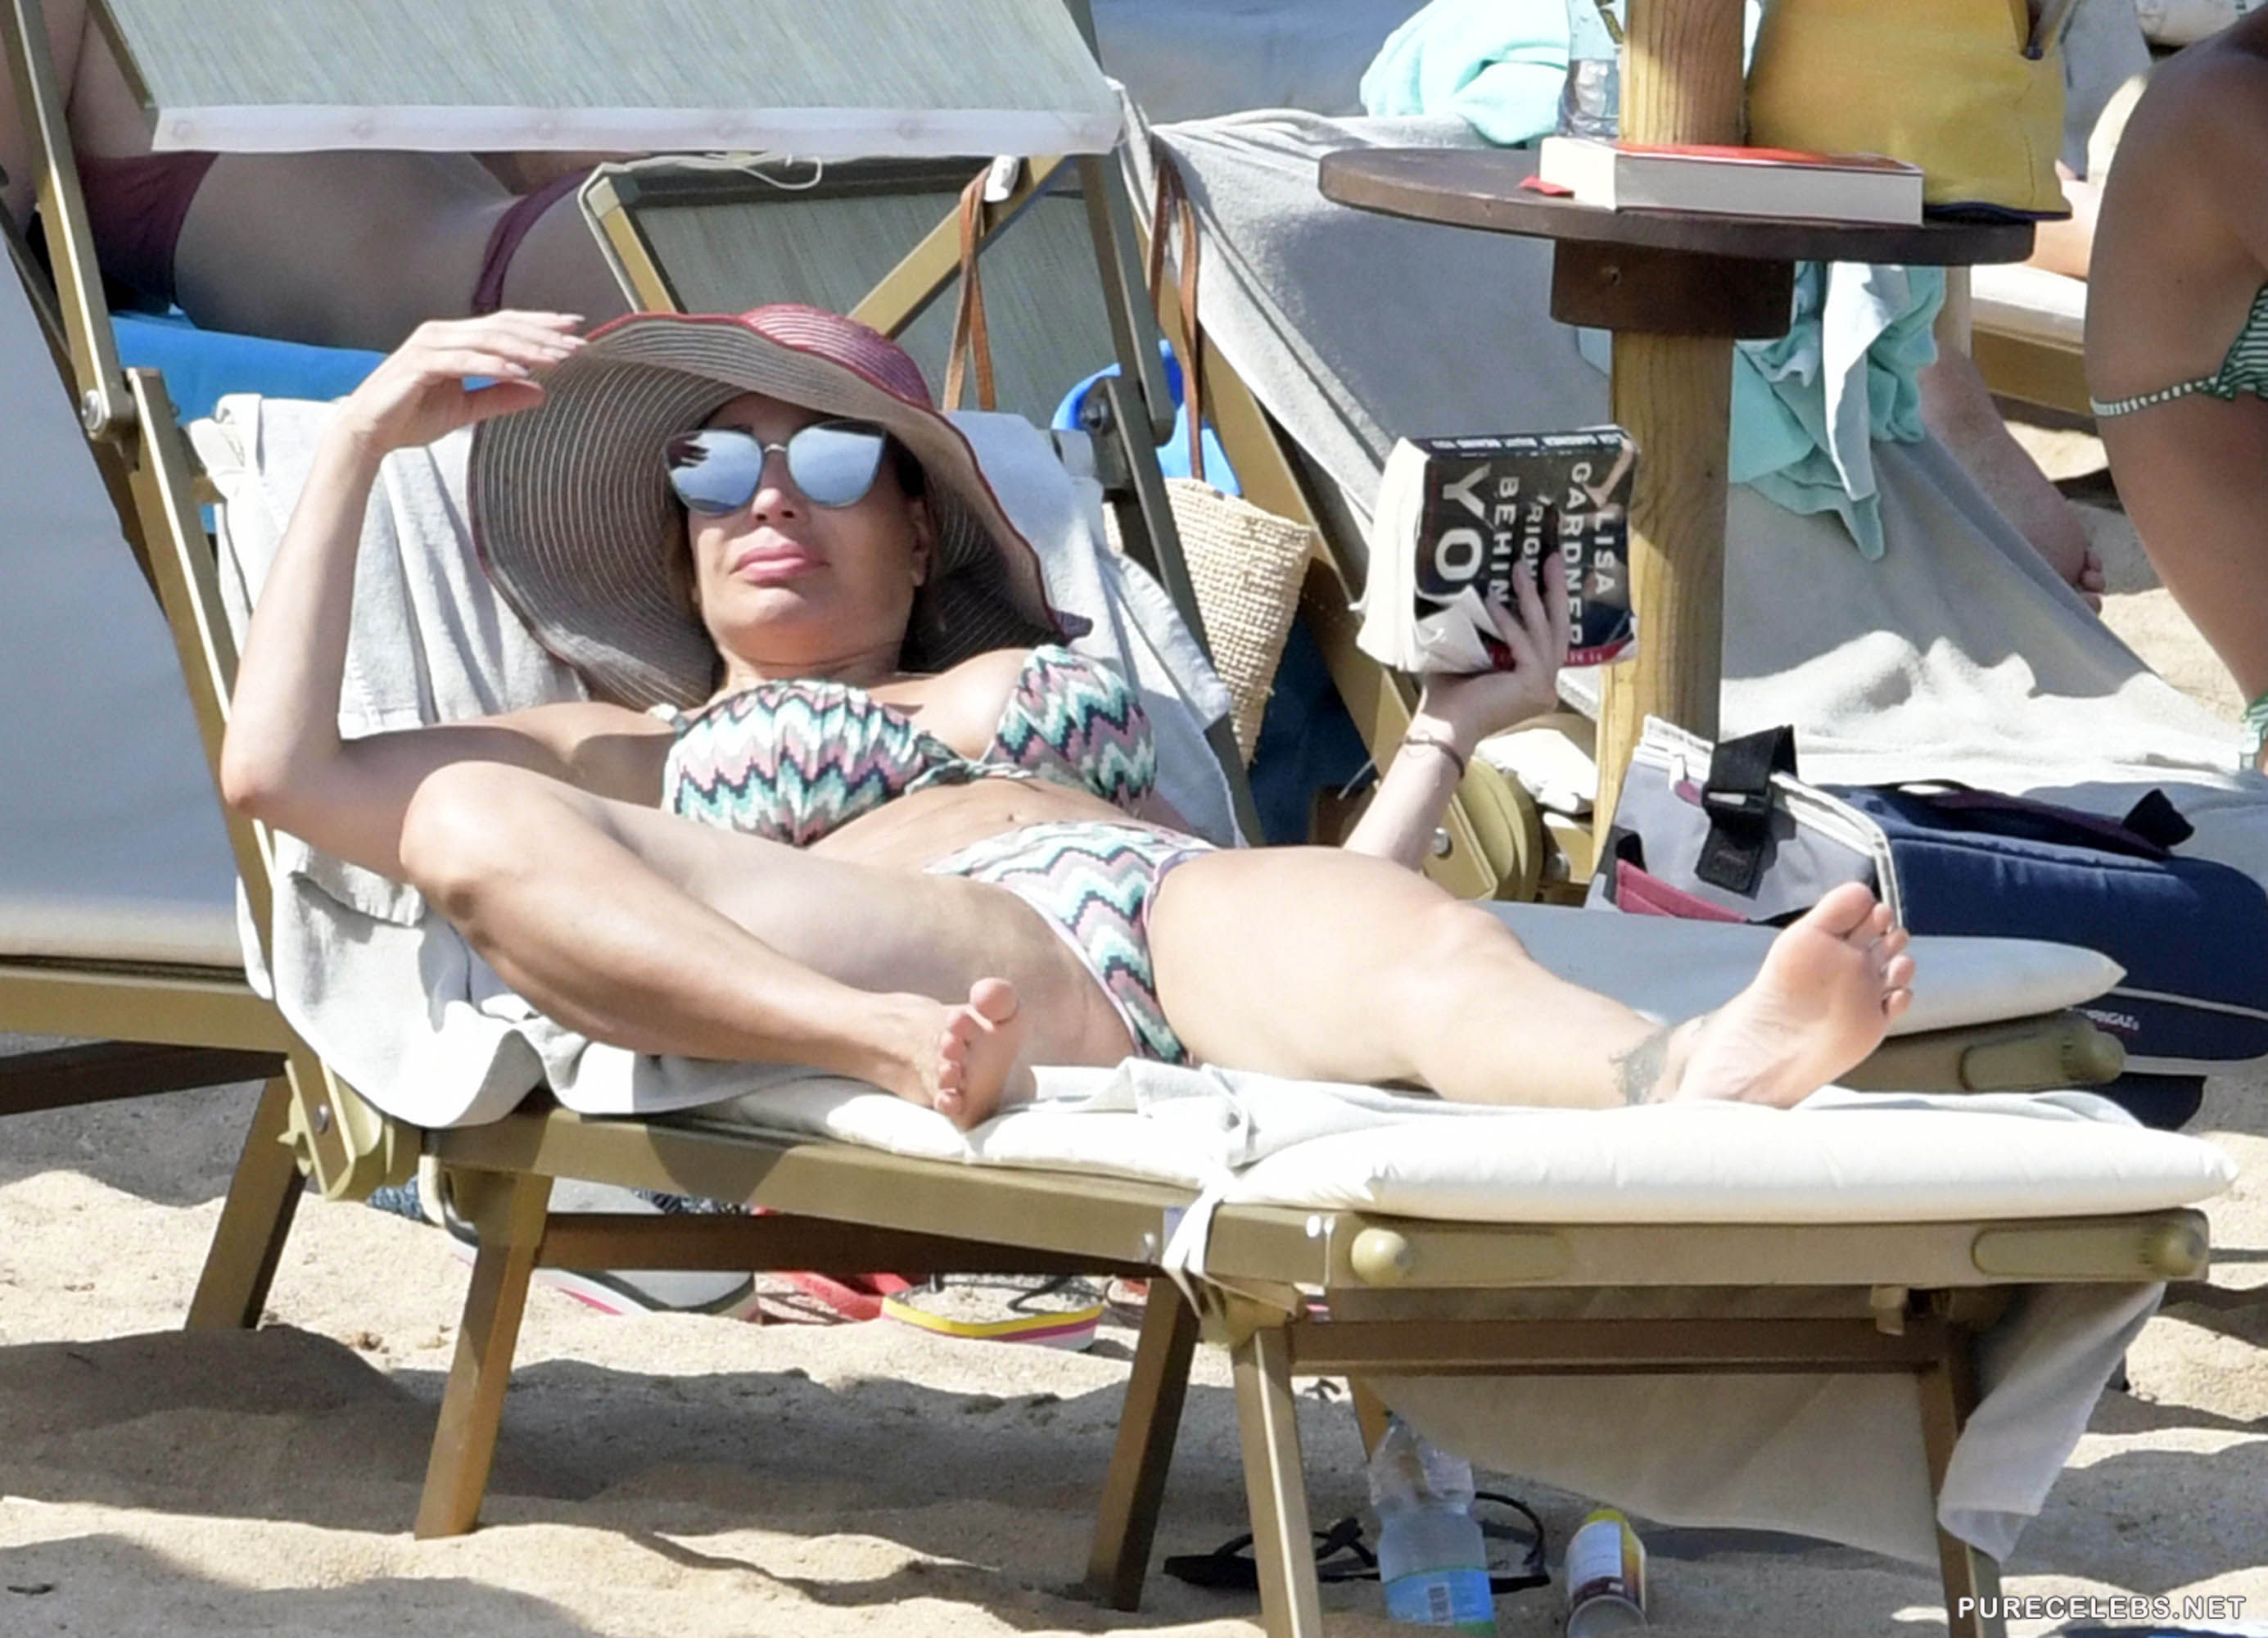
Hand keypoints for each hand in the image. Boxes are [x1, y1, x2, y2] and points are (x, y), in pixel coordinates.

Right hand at [329, 312, 583, 455]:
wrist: (369, 432)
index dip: (541, 325)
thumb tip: (540, 392)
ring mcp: (430, 345)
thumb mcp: (467, 409)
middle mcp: (443, 333)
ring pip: (488, 340)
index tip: (576, 329)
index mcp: (455, 339)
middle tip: (579, 344)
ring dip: (526, 348)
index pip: (505, 325)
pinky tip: (519, 370)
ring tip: (558, 358)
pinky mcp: (420, 363)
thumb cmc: (411, 416)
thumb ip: (500, 397)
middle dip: (543, 335)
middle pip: (502, 327)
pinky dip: (493, 364)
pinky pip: (464, 360)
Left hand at [1413, 552, 1570, 753]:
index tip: (1546, 571)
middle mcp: (1545, 686)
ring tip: (1520, 566)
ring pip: (1543, 632)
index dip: (1550, 602)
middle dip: (1555, 590)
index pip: (1548, 635)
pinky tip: (1493, 600)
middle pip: (1558, 628)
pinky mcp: (1533, 686)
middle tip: (1553, 556)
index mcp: (1535, 680)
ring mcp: (1543, 687)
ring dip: (1531, 596)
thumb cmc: (1450, 696)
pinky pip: (1524, 644)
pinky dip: (1508, 621)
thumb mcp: (1473, 654)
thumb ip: (1484, 630)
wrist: (1442, 728)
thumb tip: (1479, 590)